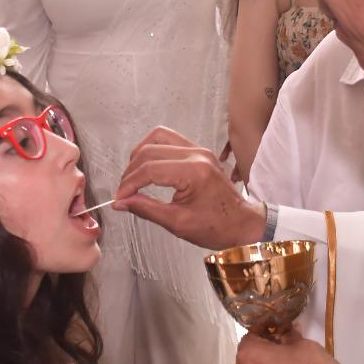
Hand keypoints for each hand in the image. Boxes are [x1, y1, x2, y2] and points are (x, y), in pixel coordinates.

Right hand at [112, 127, 267, 249]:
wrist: (243, 224)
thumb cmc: (218, 227)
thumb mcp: (178, 223)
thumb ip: (146, 209)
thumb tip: (121, 202)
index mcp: (194, 172)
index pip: (149, 169)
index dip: (129, 184)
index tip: (119, 198)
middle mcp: (196, 154)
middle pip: (150, 150)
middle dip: (131, 171)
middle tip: (124, 191)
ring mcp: (199, 150)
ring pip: (158, 137)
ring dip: (141, 154)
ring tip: (134, 177)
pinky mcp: (199, 152)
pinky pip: (170, 140)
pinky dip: (154, 151)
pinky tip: (149, 168)